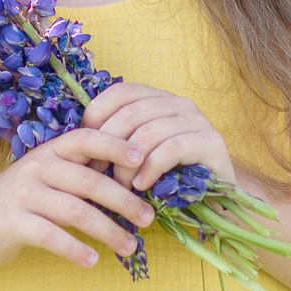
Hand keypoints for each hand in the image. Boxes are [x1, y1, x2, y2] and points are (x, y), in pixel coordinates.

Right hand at [0, 128, 158, 269]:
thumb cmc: (26, 198)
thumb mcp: (51, 177)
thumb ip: (81, 174)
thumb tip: (133, 180)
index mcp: (50, 151)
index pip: (85, 138)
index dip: (114, 145)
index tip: (140, 158)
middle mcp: (37, 167)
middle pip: (88, 181)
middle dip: (123, 200)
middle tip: (148, 219)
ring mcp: (24, 194)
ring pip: (74, 211)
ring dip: (107, 231)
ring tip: (129, 246)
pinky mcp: (13, 222)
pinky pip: (50, 236)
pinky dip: (74, 249)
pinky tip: (92, 261)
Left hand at [80, 81, 237, 193]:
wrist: (214, 199)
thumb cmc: (168, 177)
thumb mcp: (138, 155)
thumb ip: (116, 141)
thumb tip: (76, 142)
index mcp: (158, 98)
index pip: (120, 92)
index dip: (98, 115)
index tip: (85, 148)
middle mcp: (179, 103)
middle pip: (131, 112)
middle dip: (109, 145)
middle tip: (99, 173)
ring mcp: (198, 121)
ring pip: (149, 132)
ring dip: (128, 164)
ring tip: (122, 186)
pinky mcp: (212, 143)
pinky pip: (172, 149)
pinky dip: (151, 168)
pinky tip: (142, 186)